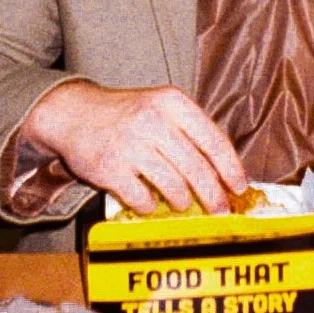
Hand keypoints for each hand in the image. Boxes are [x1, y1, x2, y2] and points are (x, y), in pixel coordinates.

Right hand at [21, 80, 247, 215]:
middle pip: (197, 168)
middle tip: (220, 209)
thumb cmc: (126, 114)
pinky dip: (151, 206)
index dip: (230, 168)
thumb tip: (223, 171)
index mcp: (172, 103)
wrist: (74, 113)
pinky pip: (143, 199)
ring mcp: (131, 144)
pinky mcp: (110, 168)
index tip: (239, 187)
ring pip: (174, 186)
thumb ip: (190, 131)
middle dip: (213, 195)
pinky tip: (150, 202)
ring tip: (182, 203)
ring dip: (183, 201)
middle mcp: (153, 120)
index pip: (213, 140)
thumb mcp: (160, 106)